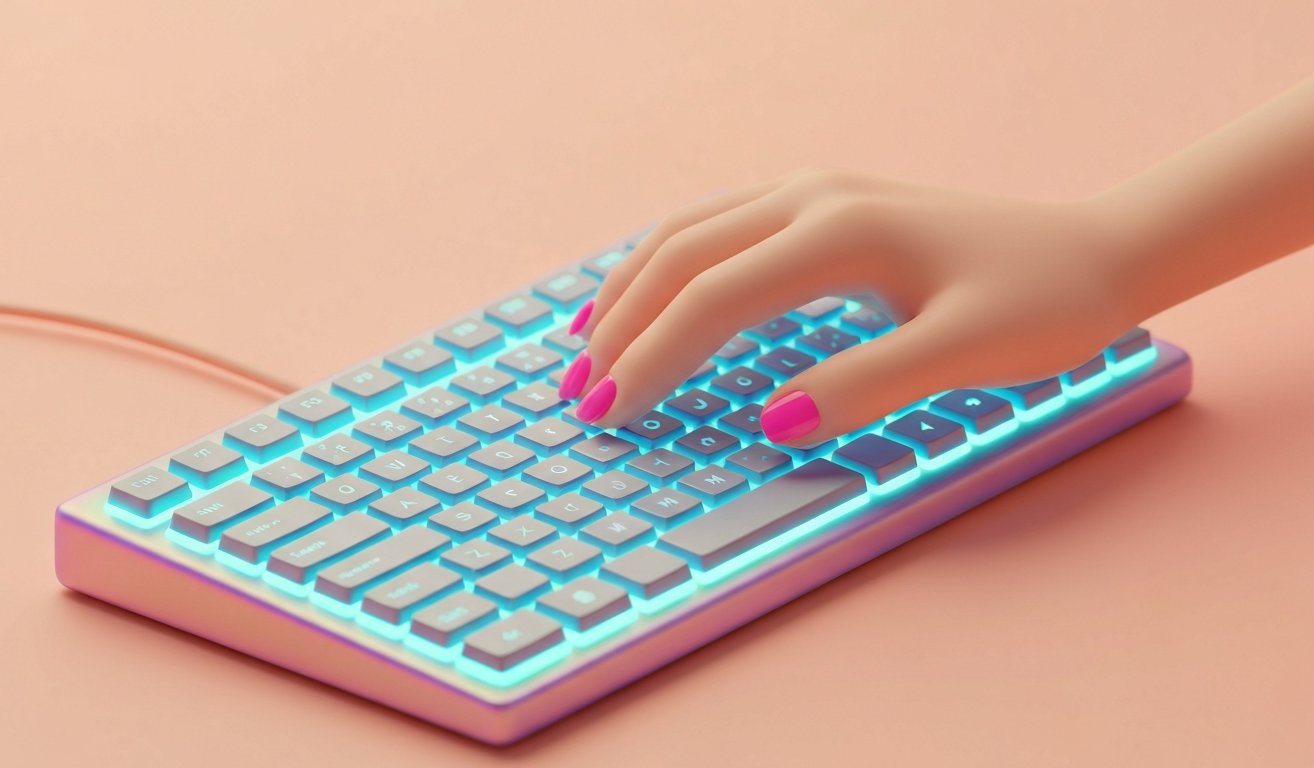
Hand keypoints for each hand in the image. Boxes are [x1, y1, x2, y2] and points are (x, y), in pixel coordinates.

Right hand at [558, 168, 1141, 444]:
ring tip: (587, 348)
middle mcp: (811, 197)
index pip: (712, 297)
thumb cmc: (1044, 302)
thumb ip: (868, 384)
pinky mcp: (820, 202)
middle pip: (681, 257)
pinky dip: (666, 265)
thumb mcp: (968, 352)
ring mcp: (813, 191)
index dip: (654, 359)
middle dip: (622, 328)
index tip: (612, 415)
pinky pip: (714, 226)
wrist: (1099, 248)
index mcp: (838, 233)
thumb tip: (774, 425)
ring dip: (630, 290)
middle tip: (580, 397)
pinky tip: (650, 296)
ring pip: (688, 231)